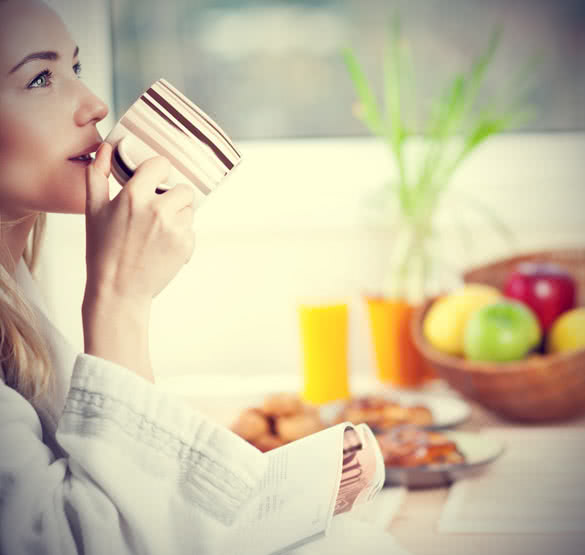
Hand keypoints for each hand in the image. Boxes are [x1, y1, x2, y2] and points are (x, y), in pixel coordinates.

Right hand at [84, 142, 195, 303]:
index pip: (161, 164)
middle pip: (182, 189)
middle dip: (172, 198)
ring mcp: (175, 228)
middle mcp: (158, 210)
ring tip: (156, 233)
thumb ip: (98, 176)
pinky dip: (181, 236)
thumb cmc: (103, 251)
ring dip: (178, 217)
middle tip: (155, 213)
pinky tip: (162, 247)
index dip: (158, 172)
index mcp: (133, 196)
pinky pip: (191, 230)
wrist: (118, 291)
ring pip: (189, 209)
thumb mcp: (93, 211)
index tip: (154, 180)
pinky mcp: (186, 245)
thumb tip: (106, 148)